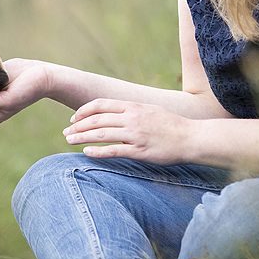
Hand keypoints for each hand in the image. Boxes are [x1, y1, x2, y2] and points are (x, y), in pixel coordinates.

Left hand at [63, 99, 194, 163]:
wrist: (191, 138)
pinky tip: (87, 153)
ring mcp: (135, 134)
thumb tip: (116, 113)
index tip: (74, 118)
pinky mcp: (139, 151)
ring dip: (82, 137)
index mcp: (133, 106)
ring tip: (69, 141)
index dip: (84, 111)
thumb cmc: (171, 125)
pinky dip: (97, 152)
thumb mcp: (150, 110)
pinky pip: (113, 151)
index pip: (101, 104)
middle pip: (97, 120)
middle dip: (78, 126)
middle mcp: (132, 118)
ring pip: (101, 134)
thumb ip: (132, 111)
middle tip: (66, 133)